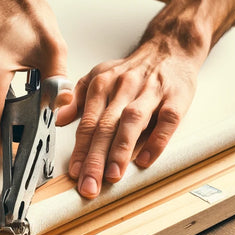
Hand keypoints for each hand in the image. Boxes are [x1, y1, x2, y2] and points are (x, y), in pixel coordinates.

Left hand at [57, 37, 204, 198]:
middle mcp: (124, 87)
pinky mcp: (177, 97)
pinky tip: (145, 160)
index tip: (75, 172)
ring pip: (132, 121)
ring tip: (112, 175)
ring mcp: (151, 92)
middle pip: (106, 126)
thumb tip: (57, 119)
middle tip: (89, 185)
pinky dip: (156, 140)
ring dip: (121, 150)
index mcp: (103, 84)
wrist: (170, 49)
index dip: (80, 149)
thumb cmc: (133, 71)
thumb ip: (78, 99)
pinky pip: (167, 120)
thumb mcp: (100, 76)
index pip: (88, 122)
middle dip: (95, 158)